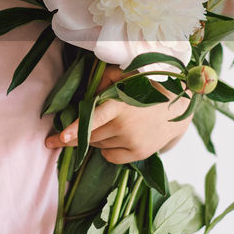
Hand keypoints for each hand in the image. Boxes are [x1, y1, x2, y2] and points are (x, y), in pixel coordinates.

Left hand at [44, 65, 190, 163]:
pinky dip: (107, 149)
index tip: (61, 136)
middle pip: (89, 135)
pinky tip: (118, 137)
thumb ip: (106, 78)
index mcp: (119, 105)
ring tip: (111, 125)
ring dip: (96, 138)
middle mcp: (125, 126)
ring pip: (98, 145)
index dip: (76, 128)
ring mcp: (132, 141)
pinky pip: (109, 156)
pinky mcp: (138, 154)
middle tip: (57, 138)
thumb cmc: (147, 90)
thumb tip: (89, 91)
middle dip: (74, 135)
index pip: (94, 118)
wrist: (176, 110)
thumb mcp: (128, 76)